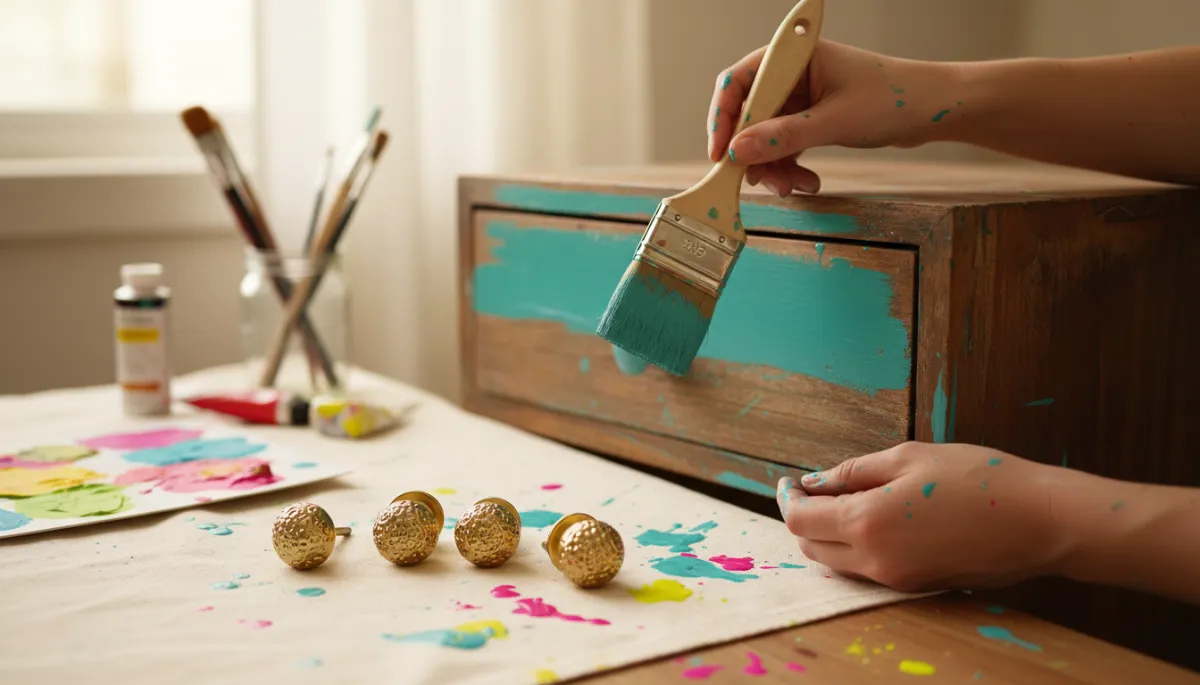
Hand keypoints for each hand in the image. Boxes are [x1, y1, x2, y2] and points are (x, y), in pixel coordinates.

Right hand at [707, 40, 957, 195]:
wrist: (935, 111)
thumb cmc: (894, 99)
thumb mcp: (835, 121)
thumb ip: (784, 137)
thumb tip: (738, 152)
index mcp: (795, 57)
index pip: (739, 81)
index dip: (723, 117)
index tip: (720, 153)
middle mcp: (793, 74)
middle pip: (748, 114)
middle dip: (752, 152)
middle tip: (759, 181)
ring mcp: (802, 98)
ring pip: (765, 136)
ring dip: (773, 166)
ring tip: (793, 187)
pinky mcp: (812, 119)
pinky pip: (785, 146)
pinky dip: (790, 166)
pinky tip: (807, 182)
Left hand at [775, 442, 1073, 592]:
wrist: (1040, 521)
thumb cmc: (979, 479)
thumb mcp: (909, 458)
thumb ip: (854, 471)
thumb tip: (816, 481)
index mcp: (868, 522)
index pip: (801, 520)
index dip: (787, 499)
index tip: (788, 481)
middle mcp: (876, 559)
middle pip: (811, 547)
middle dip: (802, 518)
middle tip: (808, 489)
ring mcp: (896, 579)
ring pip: (837, 563)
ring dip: (826, 535)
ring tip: (837, 501)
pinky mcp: (916, 586)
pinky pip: (867, 570)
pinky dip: (854, 547)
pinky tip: (870, 519)